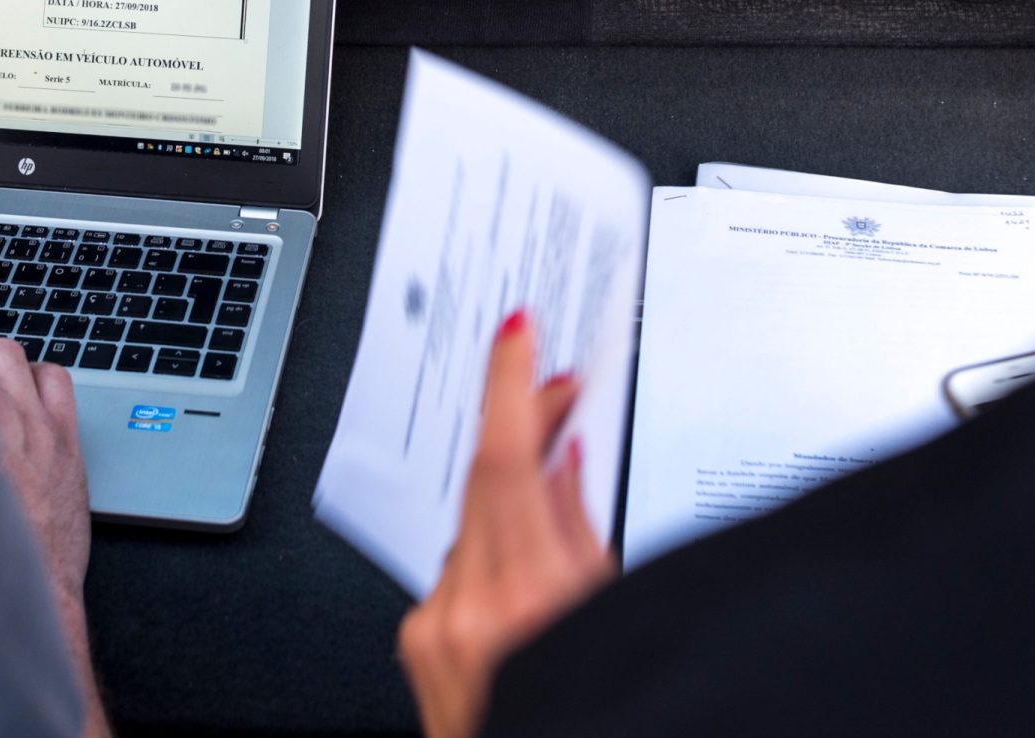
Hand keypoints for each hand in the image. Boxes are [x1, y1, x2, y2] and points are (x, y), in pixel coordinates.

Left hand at [398, 311, 616, 737]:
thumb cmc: (598, 706)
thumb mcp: (616, 613)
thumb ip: (584, 534)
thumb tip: (565, 460)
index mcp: (534, 601)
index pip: (506, 462)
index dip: (510, 386)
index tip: (516, 334)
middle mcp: (473, 611)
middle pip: (485, 479)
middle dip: (520, 424)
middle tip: (557, 391)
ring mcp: (437, 627)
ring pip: (472, 524)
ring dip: (510, 502)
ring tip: (557, 511)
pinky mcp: (417, 639)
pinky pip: (454, 568)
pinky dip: (488, 558)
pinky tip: (519, 582)